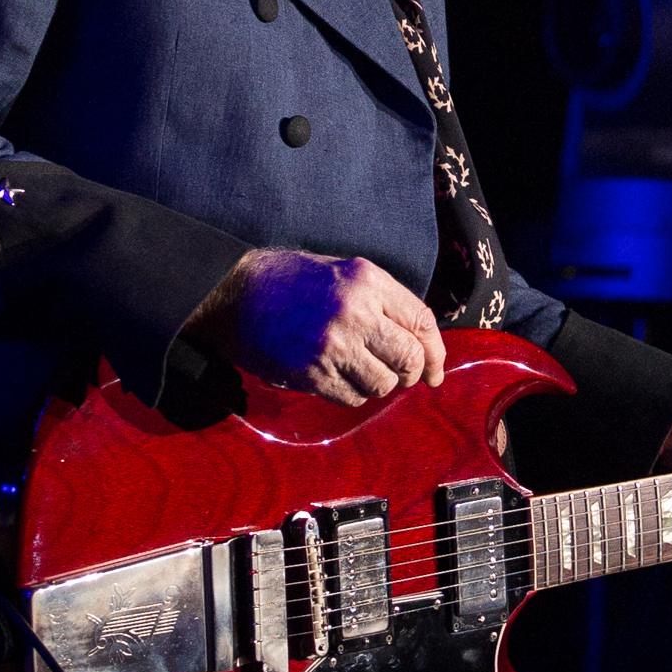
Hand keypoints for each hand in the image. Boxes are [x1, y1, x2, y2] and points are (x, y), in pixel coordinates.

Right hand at [192, 249, 445, 405]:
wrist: (236, 295)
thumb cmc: (295, 281)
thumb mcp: (347, 273)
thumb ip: (384, 302)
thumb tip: (420, 342)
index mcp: (369, 281)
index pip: (422, 322)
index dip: (435, 352)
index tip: (436, 370)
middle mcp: (356, 313)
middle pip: (409, 358)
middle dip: (412, 373)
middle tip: (404, 377)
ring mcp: (333, 346)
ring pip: (382, 384)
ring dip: (380, 385)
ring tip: (364, 372)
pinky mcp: (311, 373)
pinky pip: (352, 398)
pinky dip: (354, 394)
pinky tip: (340, 378)